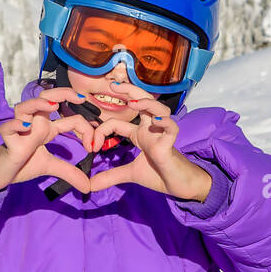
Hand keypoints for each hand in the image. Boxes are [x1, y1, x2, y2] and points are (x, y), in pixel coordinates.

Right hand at [0, 88, 95, 194]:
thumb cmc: (22, 164)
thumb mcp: (50, 167)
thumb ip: (70, 172)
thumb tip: (88, 186)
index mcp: (47, 128)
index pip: (70, 119)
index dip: (85, 129)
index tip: (93, 147)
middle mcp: (34, 124)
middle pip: (46, 99)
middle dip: (63, 93)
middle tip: (79, 97)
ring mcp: (20, 131)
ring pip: (24, 107)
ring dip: (38, 104)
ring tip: (52, 106)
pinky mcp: (7, 142)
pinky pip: (7, 128)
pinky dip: (16, 125)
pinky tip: (26, 128)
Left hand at [86, 97, 212, 200]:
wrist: (180, 186)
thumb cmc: (160, 175)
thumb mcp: (130, 174)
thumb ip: (110, 177)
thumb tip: (90, 186)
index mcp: (140, 134)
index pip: (117, 123)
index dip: (101, 130)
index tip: (91, 146)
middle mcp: (151, 129)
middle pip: (143, 102)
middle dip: (130, 91)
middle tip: (113, 85)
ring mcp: (162, 134)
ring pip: (159, 109)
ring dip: (147, 103)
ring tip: (133, 103)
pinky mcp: (171, 144)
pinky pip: (171, 128)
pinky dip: (165, 122)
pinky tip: (156, 121)